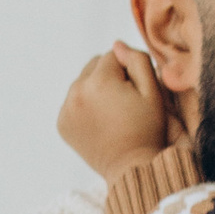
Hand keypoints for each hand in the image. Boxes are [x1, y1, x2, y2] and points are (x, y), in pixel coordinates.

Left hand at [57, 44, 172, 176]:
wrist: (132, 167)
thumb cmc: (147, 130)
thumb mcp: (152, 92)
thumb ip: (137, 60)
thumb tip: (117, 46)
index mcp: (99, 81)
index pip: (113, 55)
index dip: (129, 71)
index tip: (136, 92)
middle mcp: (76, 92)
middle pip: (94, 66)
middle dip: (109, 76)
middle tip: (125, 102)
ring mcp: (66, 109)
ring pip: (82, 82)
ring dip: (96, 89)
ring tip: (113, 112)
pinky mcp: (62, 123)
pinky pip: (73, 101)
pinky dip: (85, 106)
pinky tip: (101, 121)